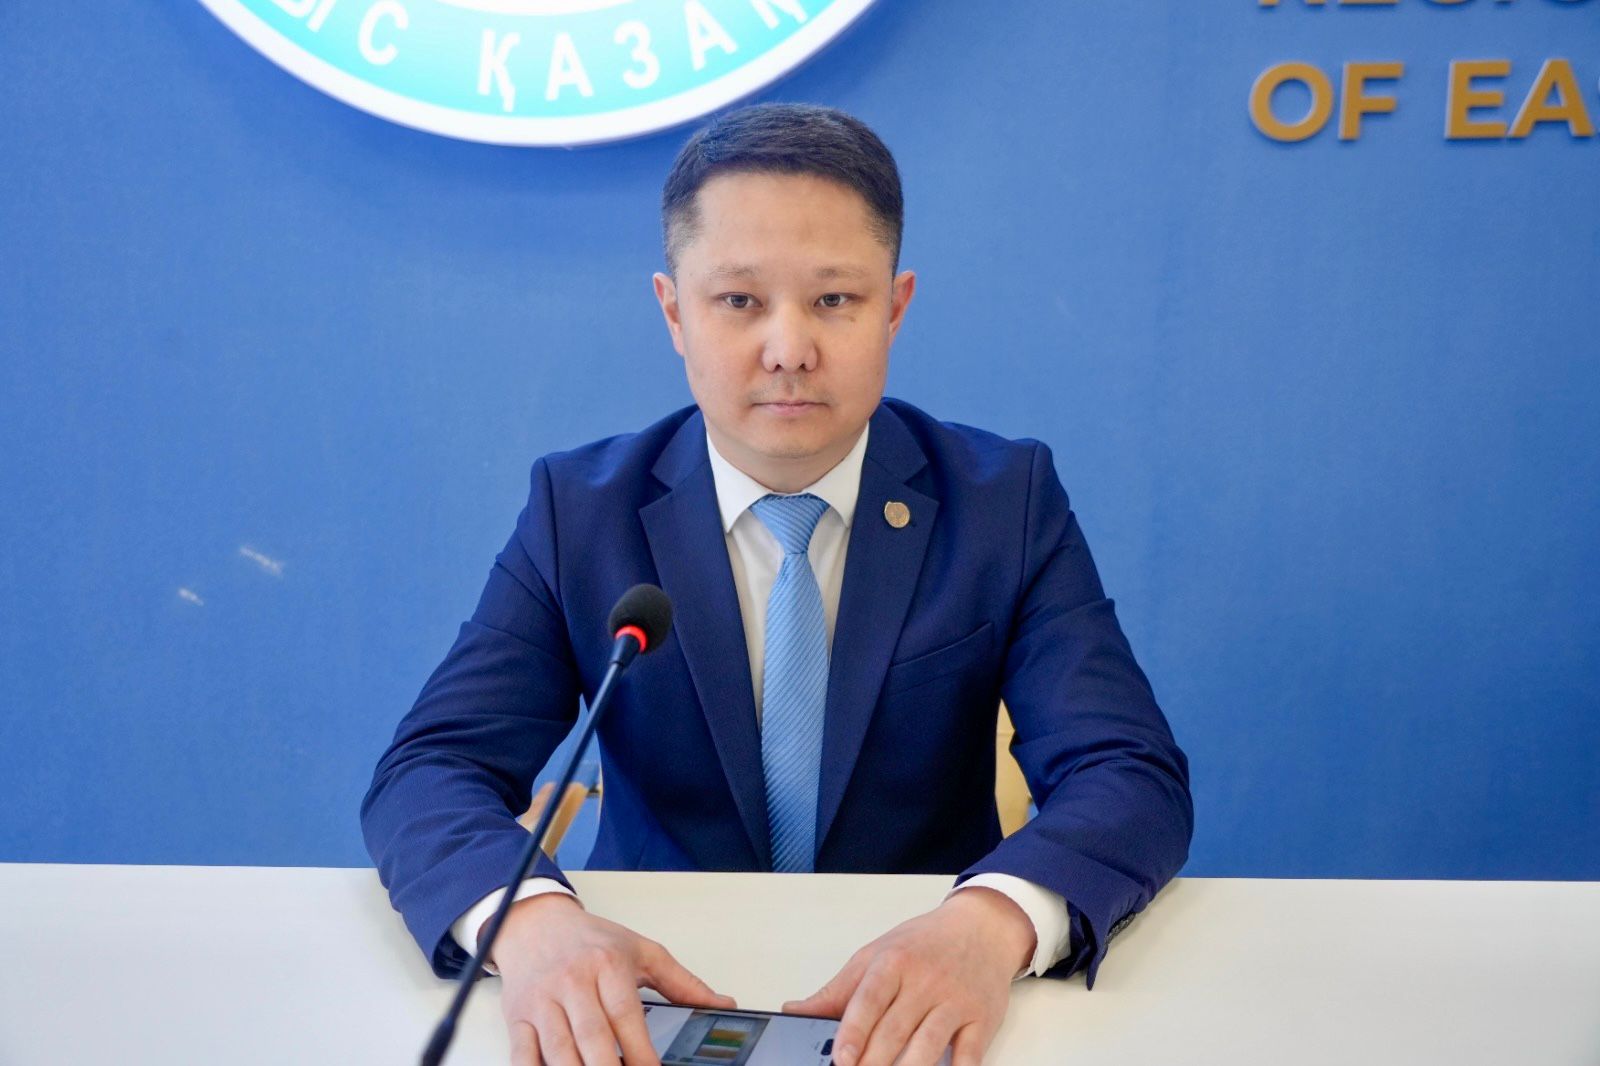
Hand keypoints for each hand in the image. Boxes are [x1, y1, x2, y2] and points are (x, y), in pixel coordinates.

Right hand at [489, 893, 736, 1064]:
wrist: (535, 923)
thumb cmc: (590, 941)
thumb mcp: (642, 952)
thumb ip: (683, 983)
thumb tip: (721, 1005)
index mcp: (607, 965)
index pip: (626, 1015)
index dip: (641, 1052)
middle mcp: (573, 982)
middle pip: (592, 1037)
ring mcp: (542, 1002)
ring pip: (559, 1050)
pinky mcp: (518, 1017)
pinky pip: (521, 1053)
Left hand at [781, 887, 1033, 1065]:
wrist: (982, 927)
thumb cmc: (924, 944)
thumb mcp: (876, 955)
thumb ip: (837, 990)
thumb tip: (793, 1011)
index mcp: (894, 963)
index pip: (869, 1000)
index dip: (854, 1031)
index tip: (841, 1058)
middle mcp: (925, 982)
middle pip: (895, 1029)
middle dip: (873, 1061)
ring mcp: (955, 1001)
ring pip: (929, 1043)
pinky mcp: (981, 1019)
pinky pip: (970, 1053)